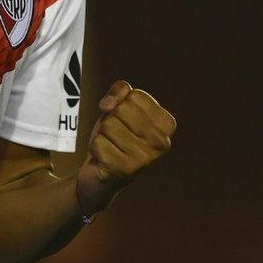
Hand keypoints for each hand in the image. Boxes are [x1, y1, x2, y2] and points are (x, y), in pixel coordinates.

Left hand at [76, 80, 175, 214]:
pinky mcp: (124, 171)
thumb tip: (108, 105)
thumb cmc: (115, 135)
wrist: (101, 172)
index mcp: (167, 124)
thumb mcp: (119, 105)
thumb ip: (120, 90)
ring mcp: (144, 158)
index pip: (136, 96)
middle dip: (111, 119)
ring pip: (108, 126)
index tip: (123, 120)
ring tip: (111, 146)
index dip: (121, 103)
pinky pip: (98, 143)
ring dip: (102, 135)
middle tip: (115, 135)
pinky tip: (104, 159)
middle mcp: (162, 143)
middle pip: (121, 110)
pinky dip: (96, 148)